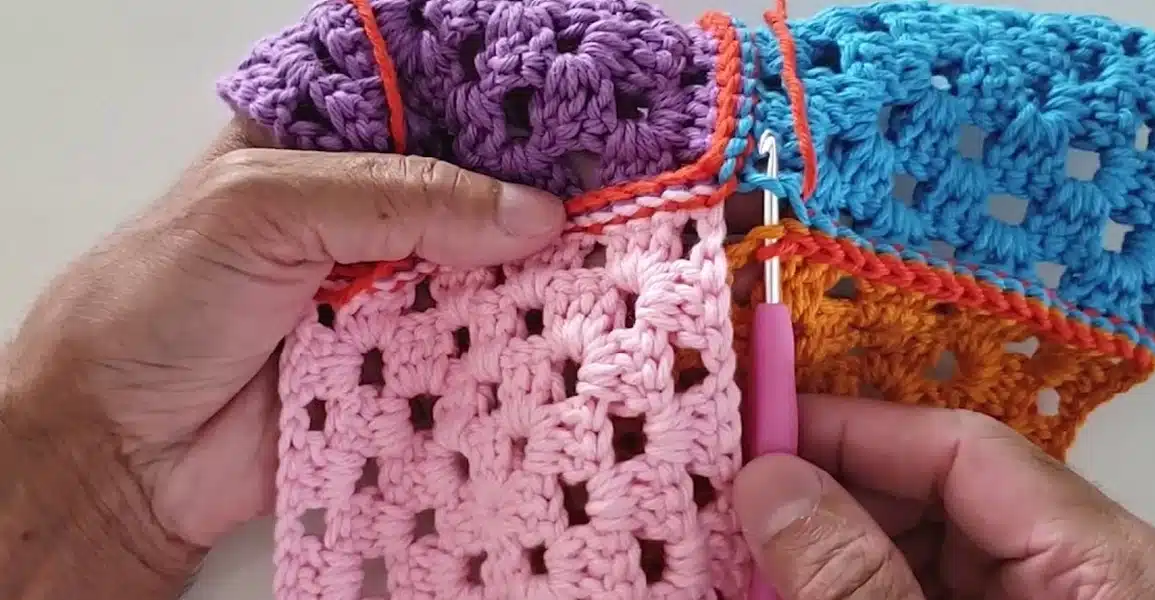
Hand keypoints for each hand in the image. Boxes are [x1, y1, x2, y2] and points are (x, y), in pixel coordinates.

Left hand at [0, 119, 564, 591]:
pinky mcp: (407, 374)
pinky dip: (519, 354)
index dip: (499, 115)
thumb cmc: (156, 304)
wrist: (119, 452)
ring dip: (538, 280)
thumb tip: (532, 214)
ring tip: (616, 264)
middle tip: (616, 196)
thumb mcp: (268, 207)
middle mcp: (369, 220)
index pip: (432, 111)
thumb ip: (400, 197)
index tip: (577, 115)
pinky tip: (575, 336)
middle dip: (536, 201)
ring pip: (489, 279)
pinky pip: (479, 358)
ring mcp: (393, 299)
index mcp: (326, 149)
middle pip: (476, 197)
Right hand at [731, 395, 1154, 599]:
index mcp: (1113, 567)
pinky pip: (940, 583)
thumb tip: (769, 485)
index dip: (851, 428)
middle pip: (945, 492)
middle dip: (831, 493)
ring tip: (749, 548)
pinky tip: (797, 584)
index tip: (755, 432)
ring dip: (838, 542)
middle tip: (735, 501)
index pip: (966, 448)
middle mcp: (1100, 573)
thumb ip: (858, 584)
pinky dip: (866, 583)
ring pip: (931, 541)